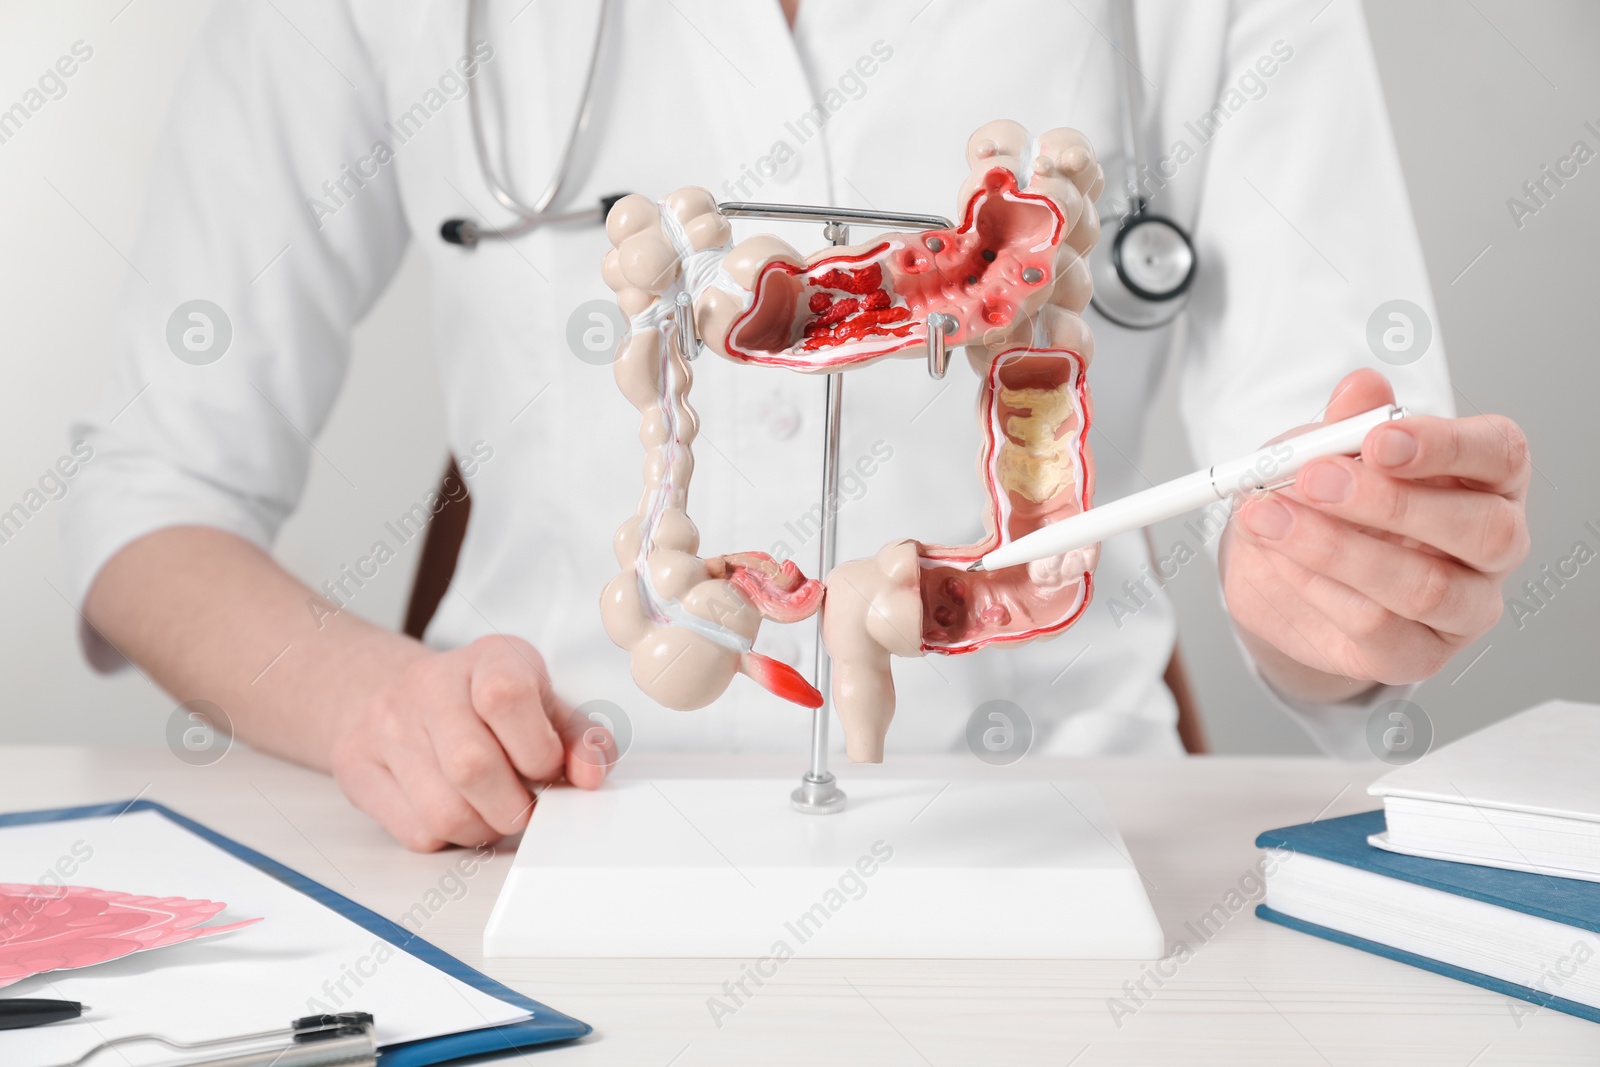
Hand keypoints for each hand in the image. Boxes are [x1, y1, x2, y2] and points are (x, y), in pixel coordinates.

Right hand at [330, 635, 613, 850]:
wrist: (401, 694)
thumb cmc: (487, 704)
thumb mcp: (545, 705)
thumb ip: (580, 739)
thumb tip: (591, 776)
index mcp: (489, 658)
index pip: (506, 696)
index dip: (538, 749)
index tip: (547, 767)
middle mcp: (430, 684)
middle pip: (473, 767)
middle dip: (515, 805)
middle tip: (525, 803)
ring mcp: (385, 725)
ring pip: (445, 812)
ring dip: (484, 828)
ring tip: (492, 807)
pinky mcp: (356, 766)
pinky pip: (416, 832)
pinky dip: (449, 836)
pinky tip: (456, 807)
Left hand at [1221, 369, 1530, 702]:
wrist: (1283, 571)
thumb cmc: (1326, 500)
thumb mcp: (1324, 449)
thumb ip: (1346, 423)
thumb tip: (1361, 387)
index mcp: (1489, 477)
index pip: (1500, 455)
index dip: (1445, 445)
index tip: (1376, 438)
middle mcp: (1495, 544)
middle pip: (1480, 528)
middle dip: (1387, 503)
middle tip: (1311, 479)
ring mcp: (1466, 607)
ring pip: (1427, 588)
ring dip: (1338, 551)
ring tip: (1270, 519)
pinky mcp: (1419, 655)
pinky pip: (1380, 630)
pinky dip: (1320, 590)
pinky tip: (1280, 562)